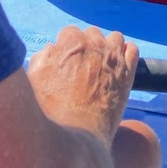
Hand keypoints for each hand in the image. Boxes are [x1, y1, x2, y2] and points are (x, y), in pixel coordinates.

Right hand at [27, 25, 137, 145]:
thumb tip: (53, 49)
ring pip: (114, 38)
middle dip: (86, 46)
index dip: (65, 48)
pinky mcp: (128, 73)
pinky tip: (117, 67)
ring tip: (99, 65)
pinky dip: (125, 54)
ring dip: (107, 47)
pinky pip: (132, 51)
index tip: (63, 62)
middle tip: (79, 66)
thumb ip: (43, 56)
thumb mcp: (34, 77)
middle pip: (91, 34)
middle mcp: (95, 44)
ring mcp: (114, 58)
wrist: (78, 135)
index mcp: (71, 42)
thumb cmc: (51, 109)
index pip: (69, 32)